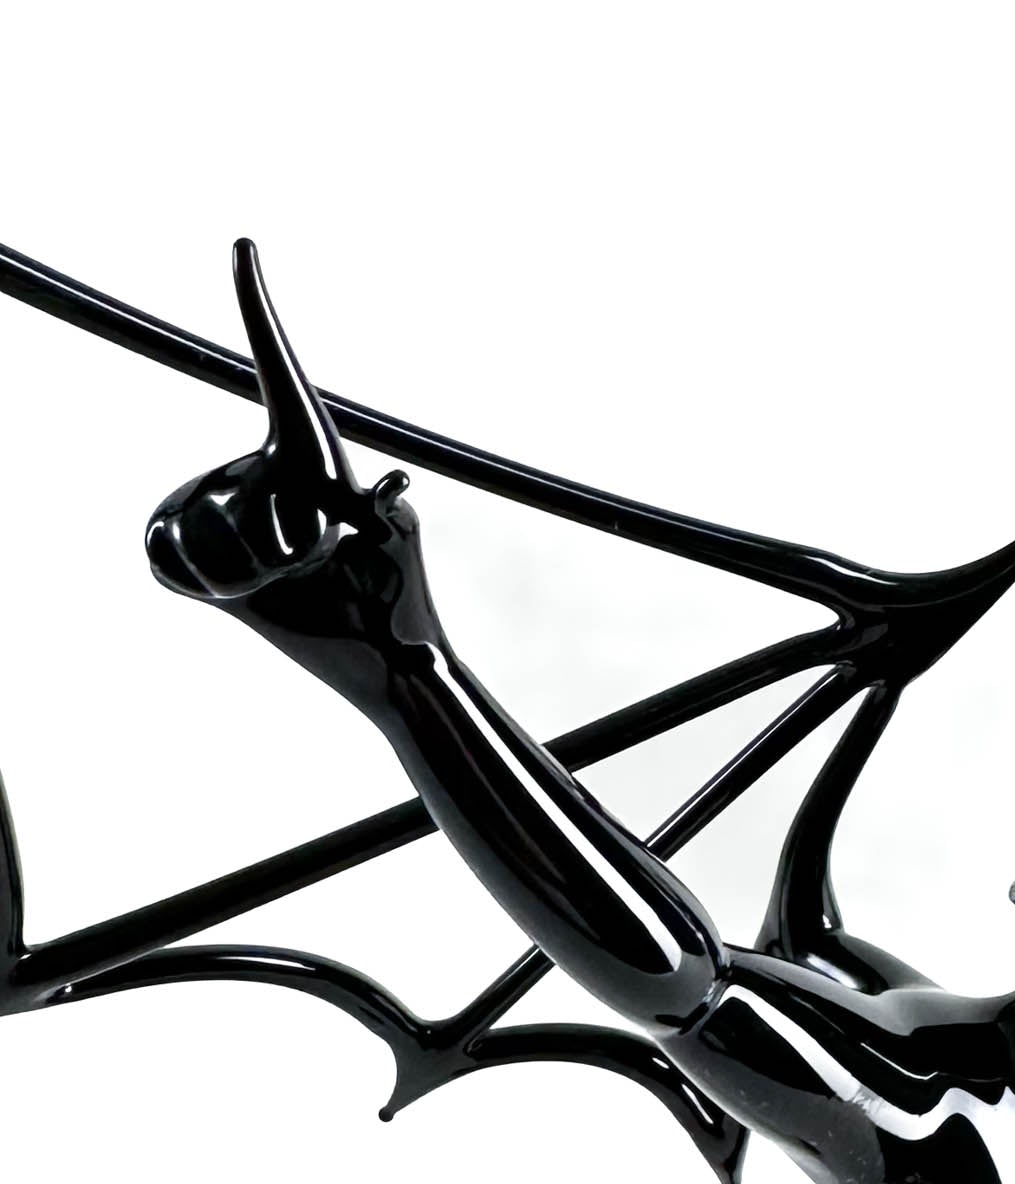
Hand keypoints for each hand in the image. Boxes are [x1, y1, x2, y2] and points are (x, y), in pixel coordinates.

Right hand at [145, 241, 442, 703]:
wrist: (377, 653)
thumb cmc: (395, 596)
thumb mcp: (394, 546)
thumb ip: (389, 513)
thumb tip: (396, 485)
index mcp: (309, 452)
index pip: (277, 368)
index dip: (259, 309)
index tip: (246, 246)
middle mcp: (260, 470)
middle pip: (234, 495)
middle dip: (284, 544)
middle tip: (320, 563)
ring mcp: (222, 512)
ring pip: (204, 536)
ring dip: (253, 575)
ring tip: (293, 582)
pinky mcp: (193, 561)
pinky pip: (165, 560)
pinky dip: (209, 587)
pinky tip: (251, 594)